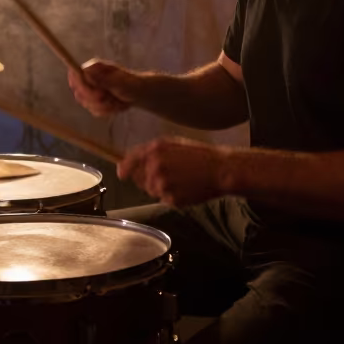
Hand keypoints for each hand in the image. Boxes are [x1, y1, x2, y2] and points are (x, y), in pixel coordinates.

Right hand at [68, 58, 136, 116]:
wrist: (138, 93)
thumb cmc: (131, 84)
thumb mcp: (120, 82)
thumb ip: (103, 79)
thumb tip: (86, 74)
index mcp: (93, 68)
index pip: (75, 75)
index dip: (81, 86)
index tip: (99, 94)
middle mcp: (88, 78)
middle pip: (79, 92)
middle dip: (97, 100)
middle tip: (112, 98)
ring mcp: (89, 90)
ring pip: (87, 104)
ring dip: (105, 106)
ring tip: (118, 102)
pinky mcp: (92, 102)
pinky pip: (94, 111)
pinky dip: (107, 111)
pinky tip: (116, 106)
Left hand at [117, 137, 232, 206]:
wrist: (220, 169)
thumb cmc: (199, 154)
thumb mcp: (173, 143)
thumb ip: (148, 151)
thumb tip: (125, 165)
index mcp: (154, 150)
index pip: (128, 163)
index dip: (125, 169)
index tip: (123, 174)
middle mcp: (155, 167)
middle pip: (138, 179)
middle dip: (147, 178)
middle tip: (168, 173)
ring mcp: (162, 184)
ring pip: (151, 191)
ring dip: (160, 187)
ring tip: (179, 179)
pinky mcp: (171, 199)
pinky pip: (164, 200)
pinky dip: (172, 196)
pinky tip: (185, 188)